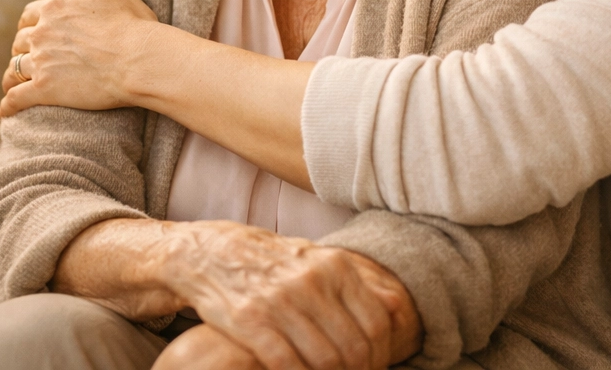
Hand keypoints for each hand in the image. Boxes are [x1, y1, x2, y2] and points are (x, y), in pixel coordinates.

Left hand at [0, 0, 162, 116]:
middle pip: (20, 41)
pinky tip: (7, 110)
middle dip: (24, 47)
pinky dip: (8, 104)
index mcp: (54, 8)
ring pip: (14, 69)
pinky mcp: (44, 90)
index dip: (34, 22)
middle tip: (32, 55)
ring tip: (16, 82)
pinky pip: (15, 99)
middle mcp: (41, 34)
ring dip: (14, 74)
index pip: (30, 14)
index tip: (40, 30)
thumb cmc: (130, 21)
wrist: (140, 59)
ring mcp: (41, 63)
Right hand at [158, 221, 421, 369]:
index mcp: (336, 266)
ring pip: (324, 361)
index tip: (374, 369)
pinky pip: (287, 365)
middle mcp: (313, 280)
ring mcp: (282, 300)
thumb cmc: (276, 263)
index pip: (377, 323)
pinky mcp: (251, 320)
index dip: (381, 356)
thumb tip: (393, 310)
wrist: (217, 252)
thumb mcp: (318, 260)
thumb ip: (351, 285)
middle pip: (354, 348)